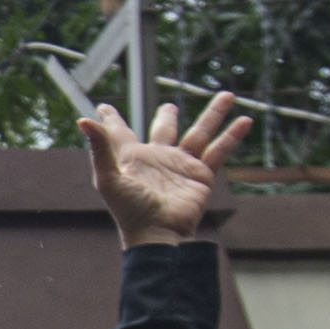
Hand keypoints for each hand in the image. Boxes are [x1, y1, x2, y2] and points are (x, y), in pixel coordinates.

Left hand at [77, 93, 250, 246]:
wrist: (159, 234)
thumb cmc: (129, 211)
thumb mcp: (109, 178)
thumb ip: (100, 148)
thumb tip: (84, 120)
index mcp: (131, 158)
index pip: (119, 133)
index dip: (111, 121)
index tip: (102, 108)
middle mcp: (157, 159)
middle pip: (164, 130)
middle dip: (166, 118)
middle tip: (168, 107)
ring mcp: (180, 166)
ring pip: (200, 133)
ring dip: (214, 114)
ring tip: (227, 94)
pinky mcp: (201, 175)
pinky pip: (219, 150)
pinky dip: (232, 136)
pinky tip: (245, 120)